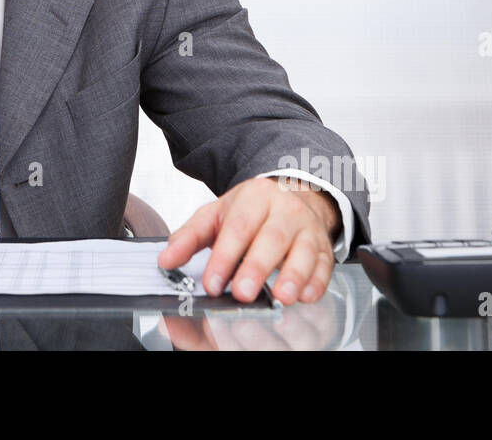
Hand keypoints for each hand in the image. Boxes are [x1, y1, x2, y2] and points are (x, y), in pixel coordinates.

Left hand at [157, 176, 340, 305]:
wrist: (292, 195)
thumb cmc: (251, 210)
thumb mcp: (216, 214)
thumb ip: (189, 237)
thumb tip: (166, 260)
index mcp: (254, 197)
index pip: (237, 228)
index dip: (224, 257)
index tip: (212, 283)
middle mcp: (284, 210)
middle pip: (272, 238)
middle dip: (257, 267)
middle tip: (243, 293)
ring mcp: (307, 228)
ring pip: (304, 250)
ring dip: (293, 275)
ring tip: (281, 297)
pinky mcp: (324, 247)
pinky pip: (325, 264)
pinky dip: (318, 281)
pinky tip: (306, 295)